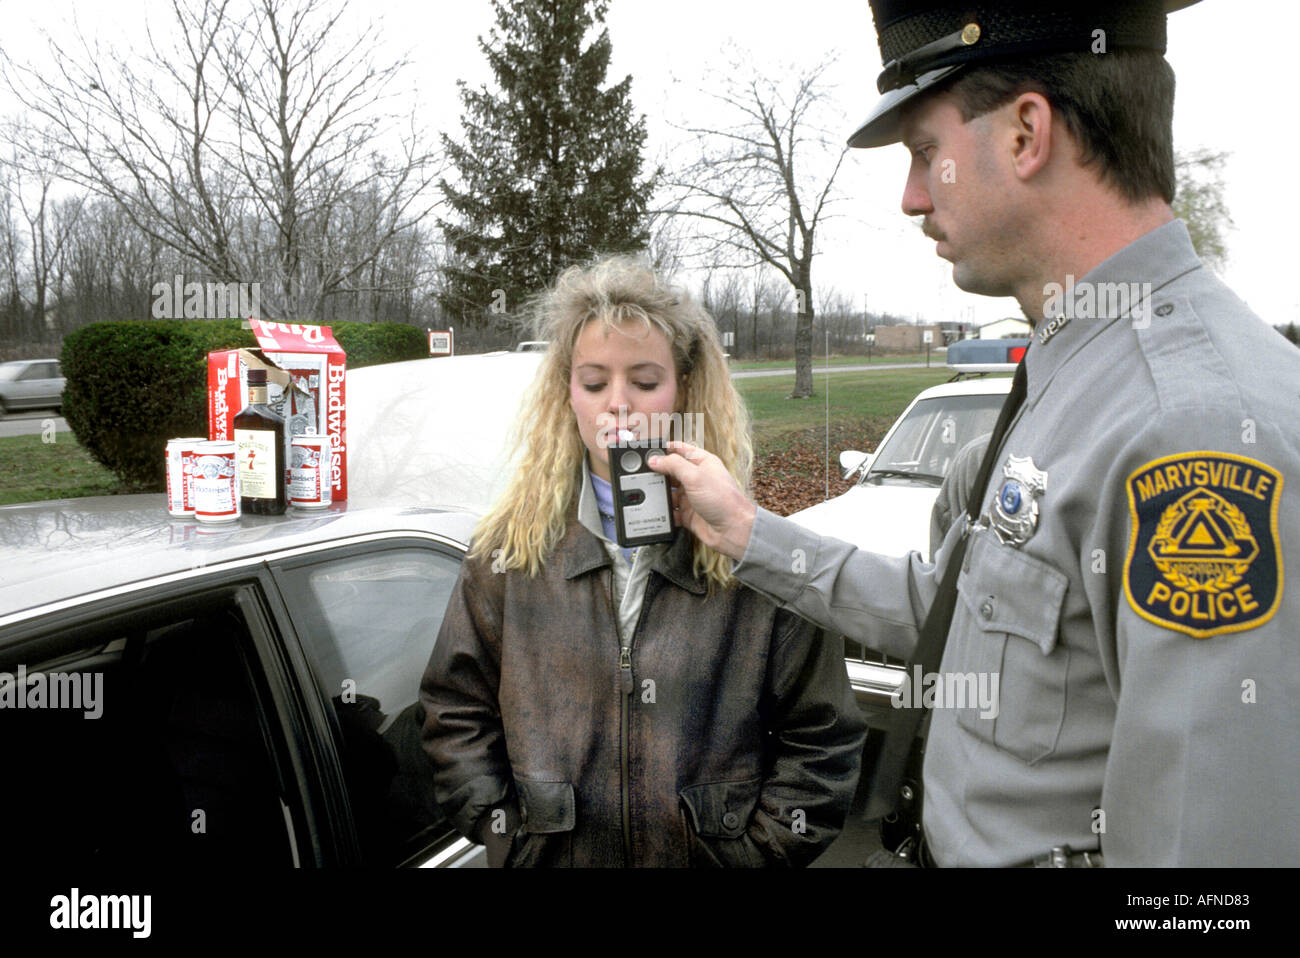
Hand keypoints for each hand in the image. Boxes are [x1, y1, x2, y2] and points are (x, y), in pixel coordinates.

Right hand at [648, 441, 756, 560]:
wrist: (733, 530)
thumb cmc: (723, 500)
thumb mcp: (695, 476)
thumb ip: (673, 465)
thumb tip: (654, 459)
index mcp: (703, 463)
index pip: (680, 450)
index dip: (665, 449)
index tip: (648, 451)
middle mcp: (697, 478)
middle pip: (672, 471)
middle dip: (658, 473)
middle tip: (642, 473)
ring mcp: (692, 497)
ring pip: (669, 492)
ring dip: (660, 493)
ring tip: (649, 493)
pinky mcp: (688, 514)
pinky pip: (671, 511)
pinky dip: (664, 511)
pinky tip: (658, 510)